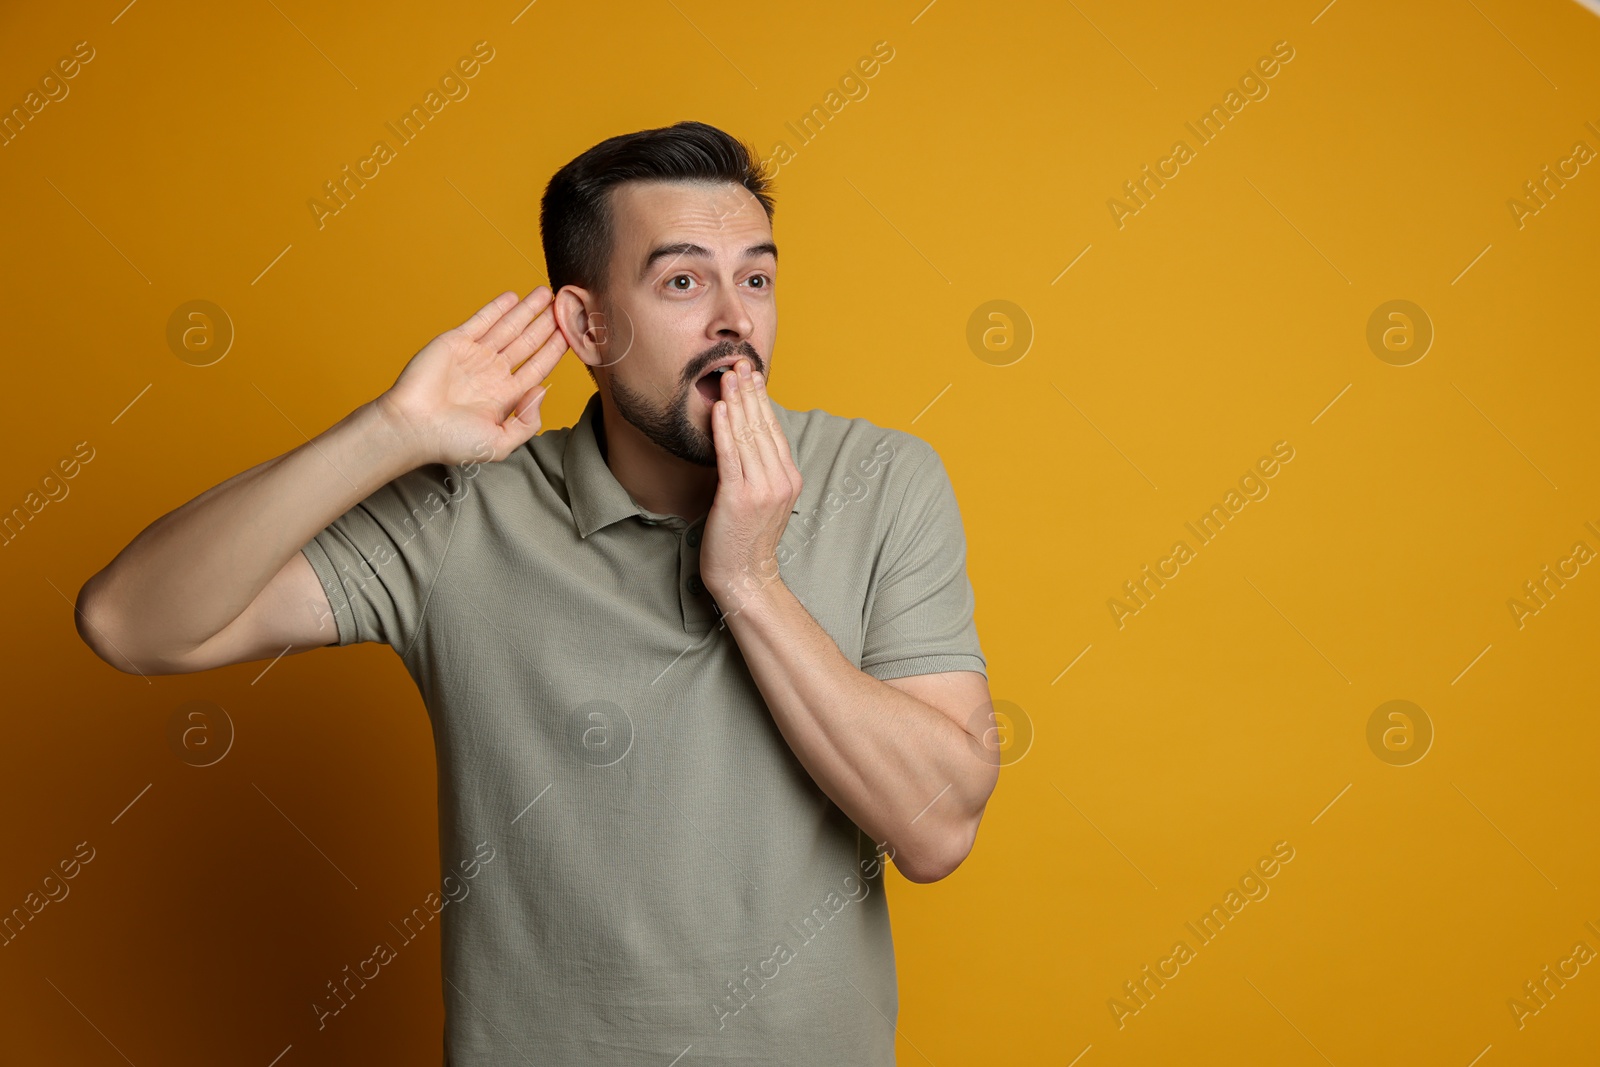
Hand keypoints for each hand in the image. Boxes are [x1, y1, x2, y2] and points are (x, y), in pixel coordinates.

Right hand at [373, 288, 566, 465]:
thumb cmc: (451, 441)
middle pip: (527, 343)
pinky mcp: (455, 342)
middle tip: (565, 305)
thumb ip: (527, 424)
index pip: (537, 367)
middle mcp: (492, 373)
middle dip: (546, 324)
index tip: (572, 334)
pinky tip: (515, 297)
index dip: (555, 350)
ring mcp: (474, 356)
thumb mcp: (500, 443)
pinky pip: (481, 320)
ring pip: (508, 327)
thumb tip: (543, 391)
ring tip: (546, 294)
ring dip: (527, 310)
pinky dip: (498, 308)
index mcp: (504, 396)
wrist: (411, 427)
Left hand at [701, 358, 802, 615]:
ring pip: (747, 436)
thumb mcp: (765, 500)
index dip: (762, 399)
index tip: (752, 374)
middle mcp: (779, 480)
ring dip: (736, 402)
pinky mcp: (738, 497)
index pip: (774, 429)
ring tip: (726, 376)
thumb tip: (747, 438)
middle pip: (763, 426)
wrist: (746, 577)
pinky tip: (718, 408)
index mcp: (789, 478)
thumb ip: (762, 470)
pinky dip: (724, 429)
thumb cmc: (747, 540)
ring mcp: (761, 489)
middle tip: (738, 362)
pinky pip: (730, 456)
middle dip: (749, 391)